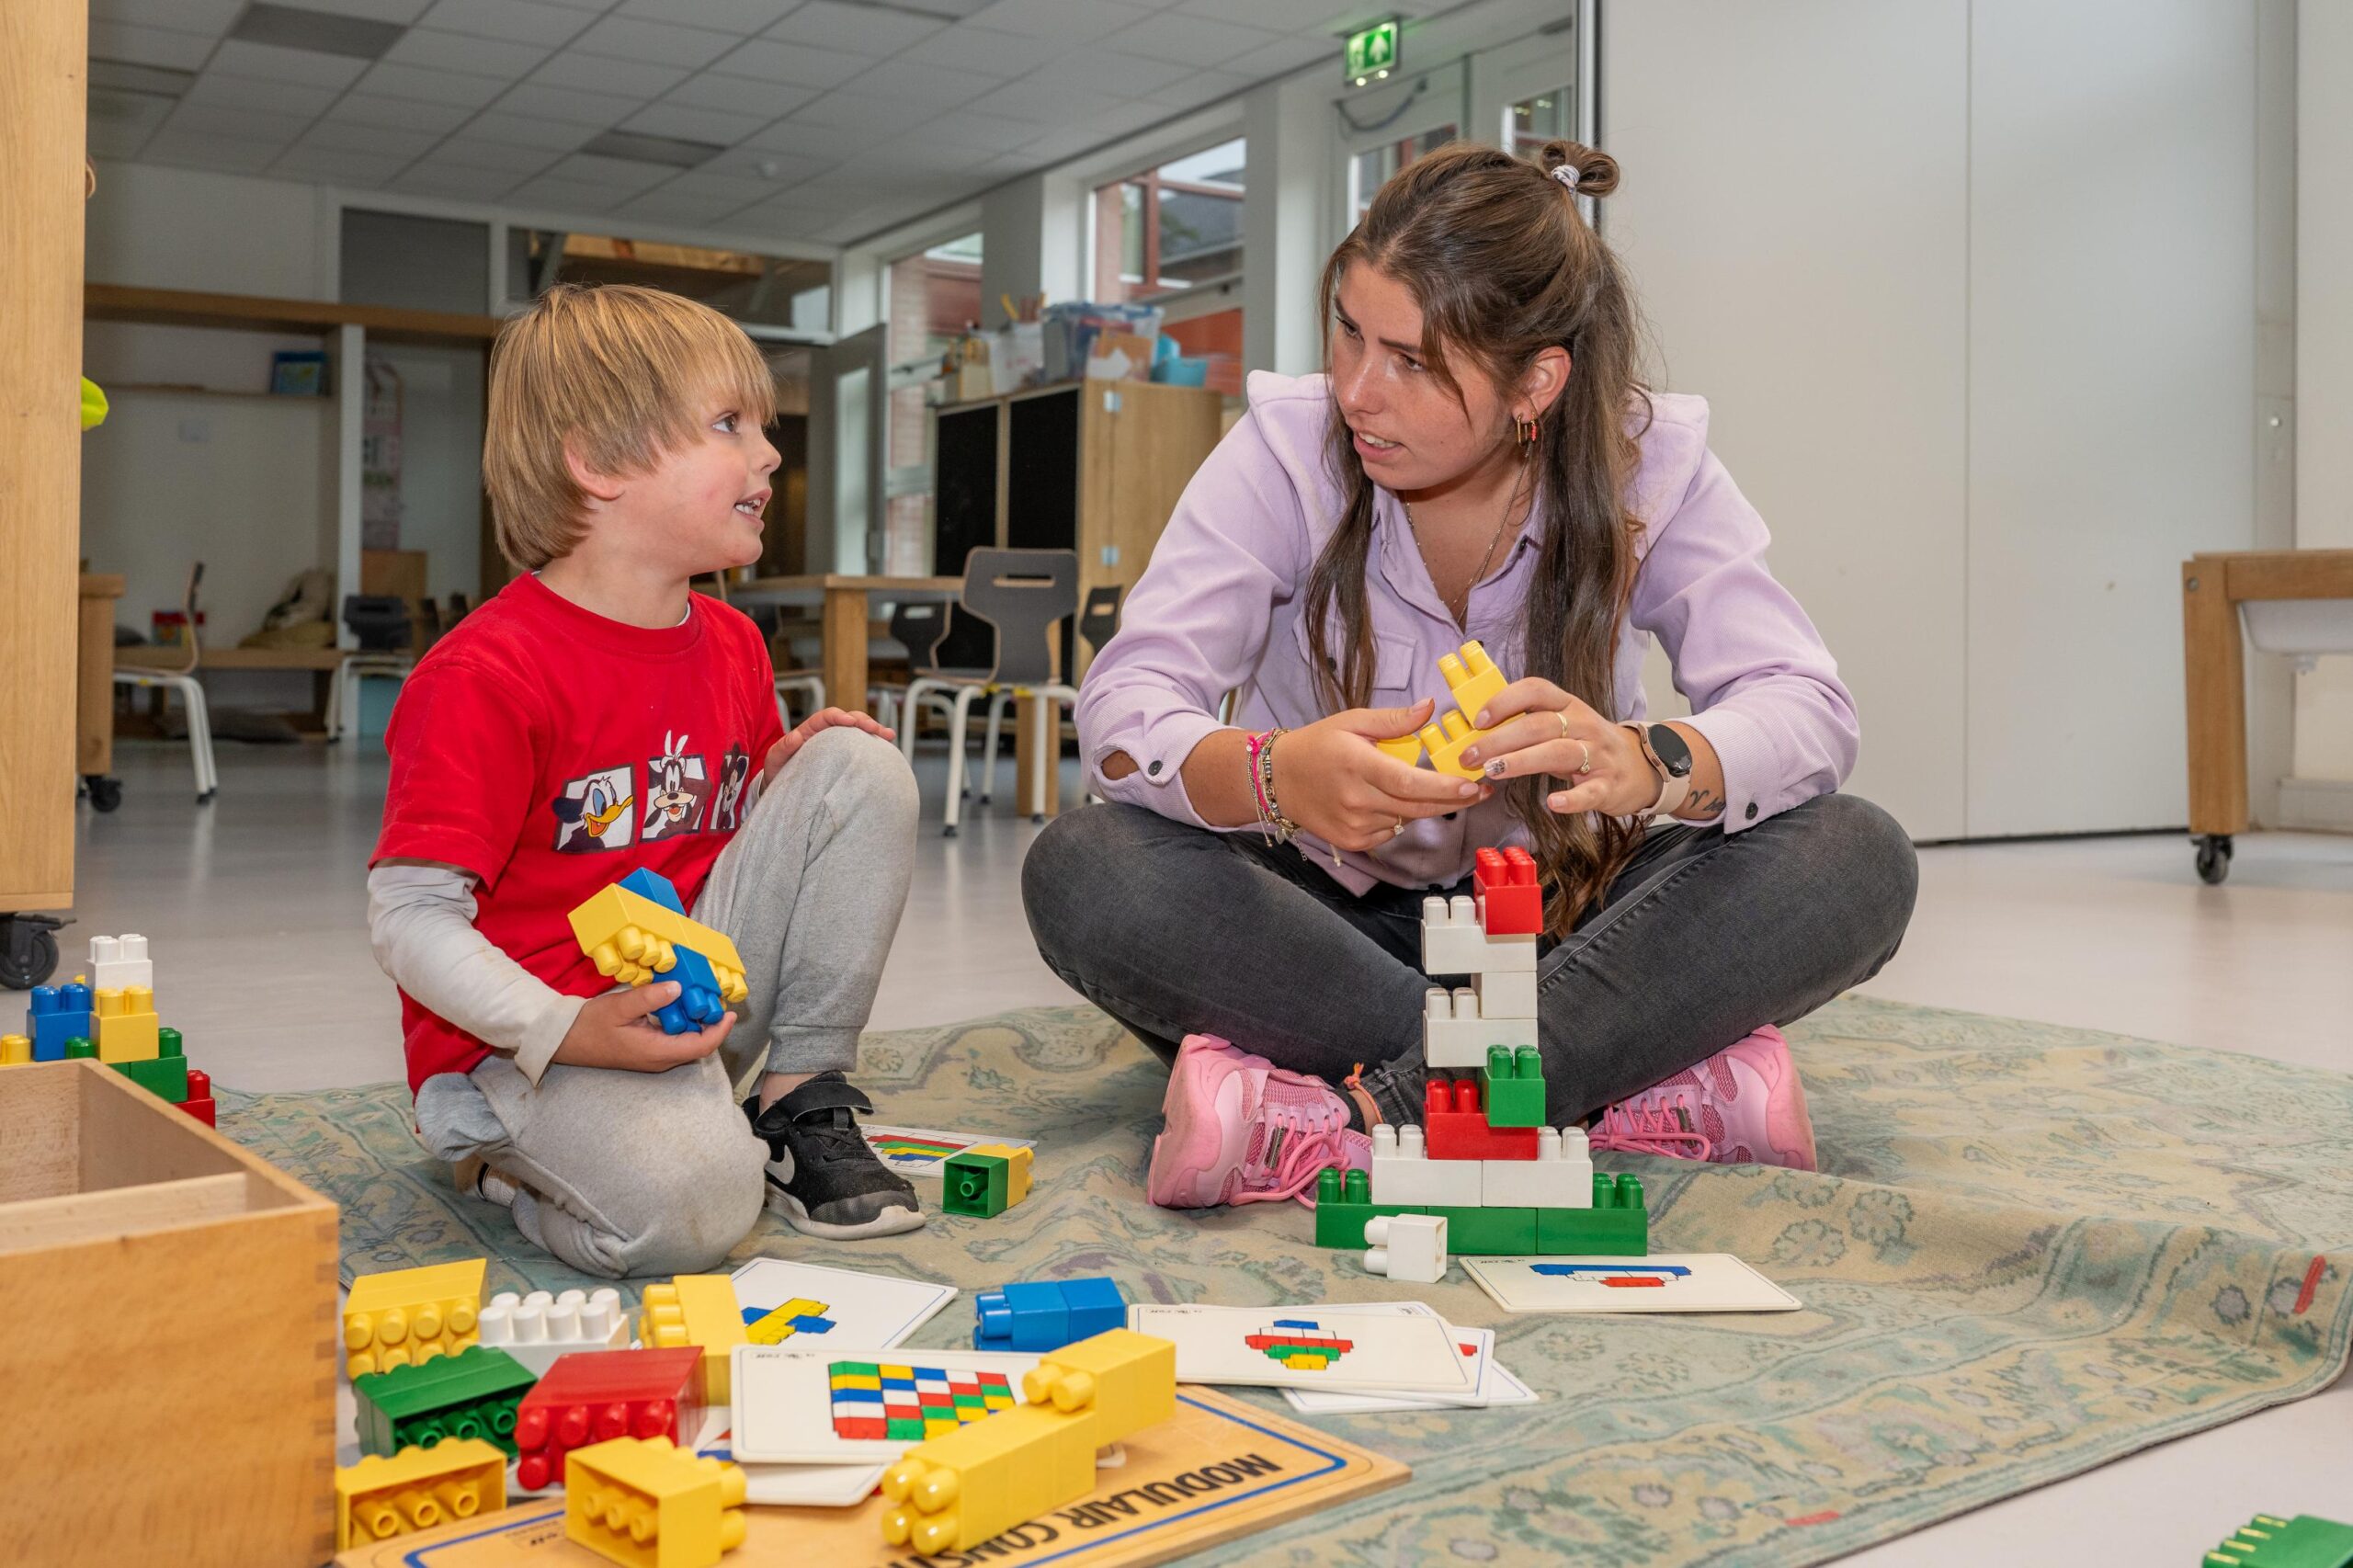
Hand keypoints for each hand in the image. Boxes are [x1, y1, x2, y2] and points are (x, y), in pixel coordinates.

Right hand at [551, 983, 732, 1071]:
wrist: (564, 1040)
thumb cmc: (589, 1026)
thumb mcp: (619, 1006)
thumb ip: (649, 998)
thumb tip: (678, 988)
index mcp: (656, 1052)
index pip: (700, 1047)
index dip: (719, 1031)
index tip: (730, 1013)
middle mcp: (659, 1059)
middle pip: (697, 1046)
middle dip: (710, 1023)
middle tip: (712, 997)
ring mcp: (653, 1058)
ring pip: (685, 1042)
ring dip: (695, 1022)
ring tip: (698, 997)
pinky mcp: (647, 1052)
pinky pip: (673, 1040)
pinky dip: (680, 1023)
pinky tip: (676, 1004)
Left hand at [764, 706, 895, 781]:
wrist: (781, 788)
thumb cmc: (777, 772)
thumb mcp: (775, 760)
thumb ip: (783, 747)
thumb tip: (796, 737)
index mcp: (808, 731)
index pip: (826, 717)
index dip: (839, 716)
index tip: (850, 722)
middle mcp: (824, 734)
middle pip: (847, 719)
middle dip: (863, 720)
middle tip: (875, 729)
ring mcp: (835, 744)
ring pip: (857, 731)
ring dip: (873, 730)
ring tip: (888, 735)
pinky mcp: (843, 756)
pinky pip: (860, 746)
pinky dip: (873, 744)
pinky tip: (887, 747)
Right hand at [1274, 697, 1491, 851]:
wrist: (1278, 779)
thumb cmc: (1317, 745)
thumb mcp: (1352, 721)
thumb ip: (1393, 720)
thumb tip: (1429, 708)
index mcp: (1358, 766)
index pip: (1409, 783)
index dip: (1444, 787)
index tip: (1473, 785)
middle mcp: (1357, 800)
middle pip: (1416, 807)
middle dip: (1453, 800)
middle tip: (1479, 790)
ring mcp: (1354, 825)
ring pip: (1406, 819)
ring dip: (1421, 805)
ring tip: (1423, 788)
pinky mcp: (1352, 841)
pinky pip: (1390, 832)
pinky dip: (1398, 817)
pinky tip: (1388, 801)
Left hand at [1460, 678, 1660, 816]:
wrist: (1641, 767)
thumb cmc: (1588, 746)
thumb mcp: (1562, 725)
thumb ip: (1527, 724)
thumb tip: (1477, 732)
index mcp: (1567, 706)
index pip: (1535, 690)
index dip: (1505, 701)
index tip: (1478, 720)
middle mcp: (1582, 724)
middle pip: (1538, 725)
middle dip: (1499, 739)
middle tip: (1469, 757)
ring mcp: (1598, 755)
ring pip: (1558, 752)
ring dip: (1522, 761)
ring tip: (1493, 771)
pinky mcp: (1609, 786)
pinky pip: (1590, 791)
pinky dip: (1572, 799)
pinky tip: (1552, 803)